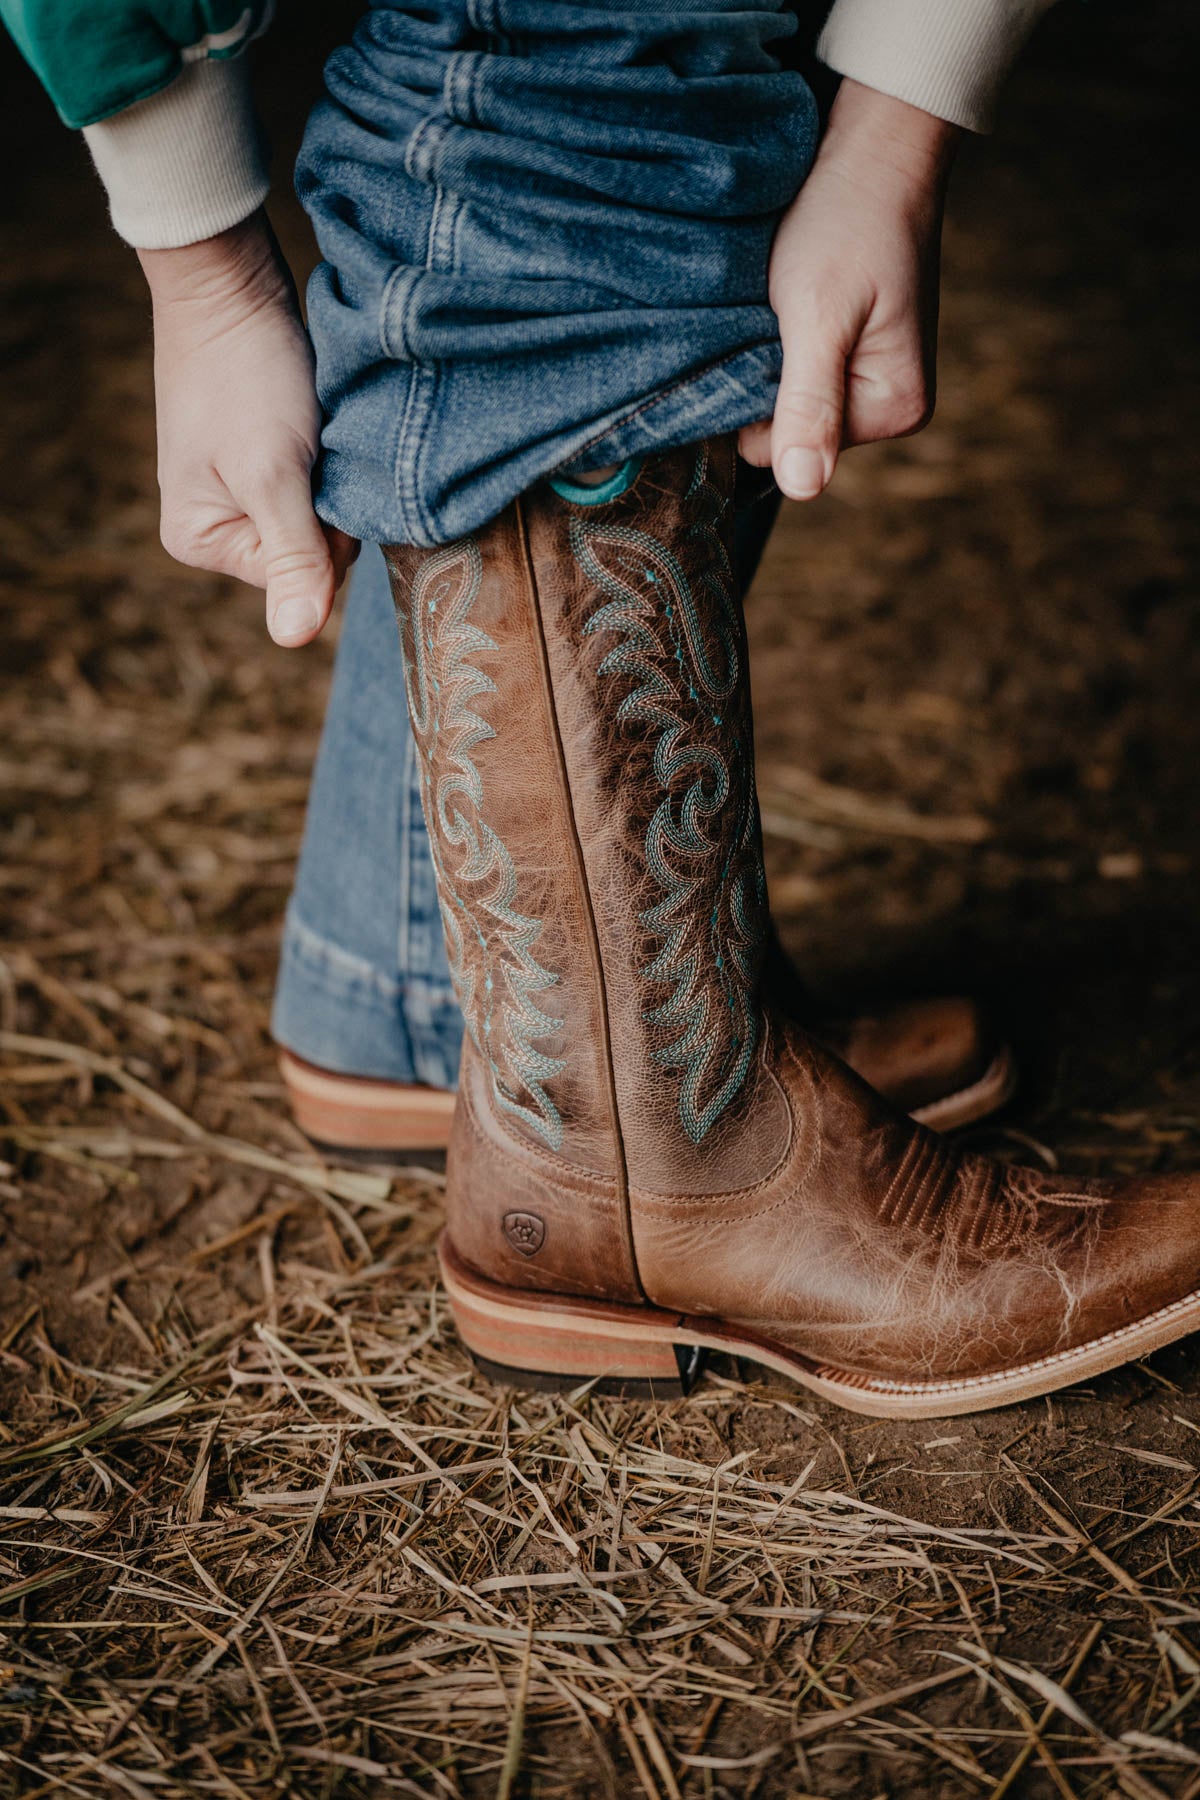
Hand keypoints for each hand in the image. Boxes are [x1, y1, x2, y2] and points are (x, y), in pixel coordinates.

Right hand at [138, 212, 356, 645]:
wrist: (233, 281)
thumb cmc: (246, 375)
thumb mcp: (274, 475)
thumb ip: (293, 558)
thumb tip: (295, 641)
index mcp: (200, 542)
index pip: (303, 576)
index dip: (327, 532)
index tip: (315, 476)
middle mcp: (218, 527)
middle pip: (315, 551)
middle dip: (332, 503)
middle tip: (317, 446)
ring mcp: (244, 492)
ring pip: (324, 515)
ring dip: (336, 477)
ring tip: (317, 430)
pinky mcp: (270, 458)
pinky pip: (321, 482)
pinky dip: (333, 456)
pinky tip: (321, 423)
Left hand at [739, 79, 960, 499]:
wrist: (874, 149)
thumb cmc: (849, 221)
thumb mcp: (818, 314)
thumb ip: (809, 403)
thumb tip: (804, 488)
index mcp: (895, 409)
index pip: (778, 452)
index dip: (751, 401)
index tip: (759, 338)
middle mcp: (892, 407)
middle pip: (783, 431)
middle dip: (763, 378)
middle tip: (771, 313)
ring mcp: (873, 381)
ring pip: (783, 400)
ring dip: (767, 357)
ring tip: (780, 303)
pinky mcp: (855, 353)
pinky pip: (794, 372)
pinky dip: (778, 342)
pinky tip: (786, 302)